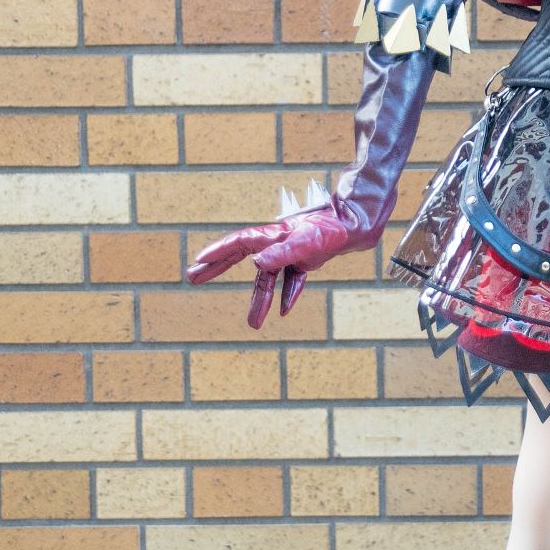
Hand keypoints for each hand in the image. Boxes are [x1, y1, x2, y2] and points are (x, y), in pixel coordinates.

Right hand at [187, 204, 352, 329]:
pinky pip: (291, 281)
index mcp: (271, 236)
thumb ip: (281, 253)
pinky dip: (287, 295)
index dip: (216, 253)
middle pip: (240, 257)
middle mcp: (276, 243)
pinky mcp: (305, 261)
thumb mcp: (306, 242)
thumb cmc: (330, 230)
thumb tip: (256, 264)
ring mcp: (290, 253)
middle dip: (217, 268)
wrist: (356, 225)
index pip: (237, 244)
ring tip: (253, 324)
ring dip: (259, 300)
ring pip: (268, 279)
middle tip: (192, 276)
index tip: (197, 262)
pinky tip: (283, 312)